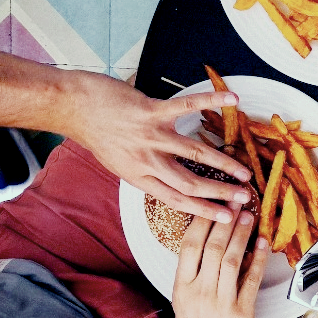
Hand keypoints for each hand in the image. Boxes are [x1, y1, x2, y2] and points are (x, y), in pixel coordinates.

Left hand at [63, 70, 252, 221]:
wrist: (73, 107)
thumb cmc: (96, 133)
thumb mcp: (118, 163)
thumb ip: (145, 172)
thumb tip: (170, 180)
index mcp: (139, 177)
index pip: (176, 199)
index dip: (204, 210)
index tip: (226, 217)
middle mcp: (147, 160)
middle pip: (190, 183)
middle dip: (221, 192)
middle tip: (244, 197)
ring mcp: (150, 135)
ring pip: (194, 153)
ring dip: (223, 163)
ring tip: (245, 171)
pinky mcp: (151, 111)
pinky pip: (187, 106)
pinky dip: (211, 101)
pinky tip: (232, 100)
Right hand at [173, 209, 267, 317]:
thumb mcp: (183, 297)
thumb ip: (193, 270)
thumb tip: (210, 237)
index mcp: (182, 286)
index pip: (189, 246)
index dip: (202, 222)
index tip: (213, 204)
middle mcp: (200, 291)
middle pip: (213, 248)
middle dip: (226, 221)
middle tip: (236, 201)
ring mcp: (221, 302)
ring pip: (233, 260)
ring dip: (242, 235)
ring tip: (249, 216)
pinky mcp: (242, 312)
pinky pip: (252, 280)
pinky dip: (258, 260)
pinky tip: (263, 244)